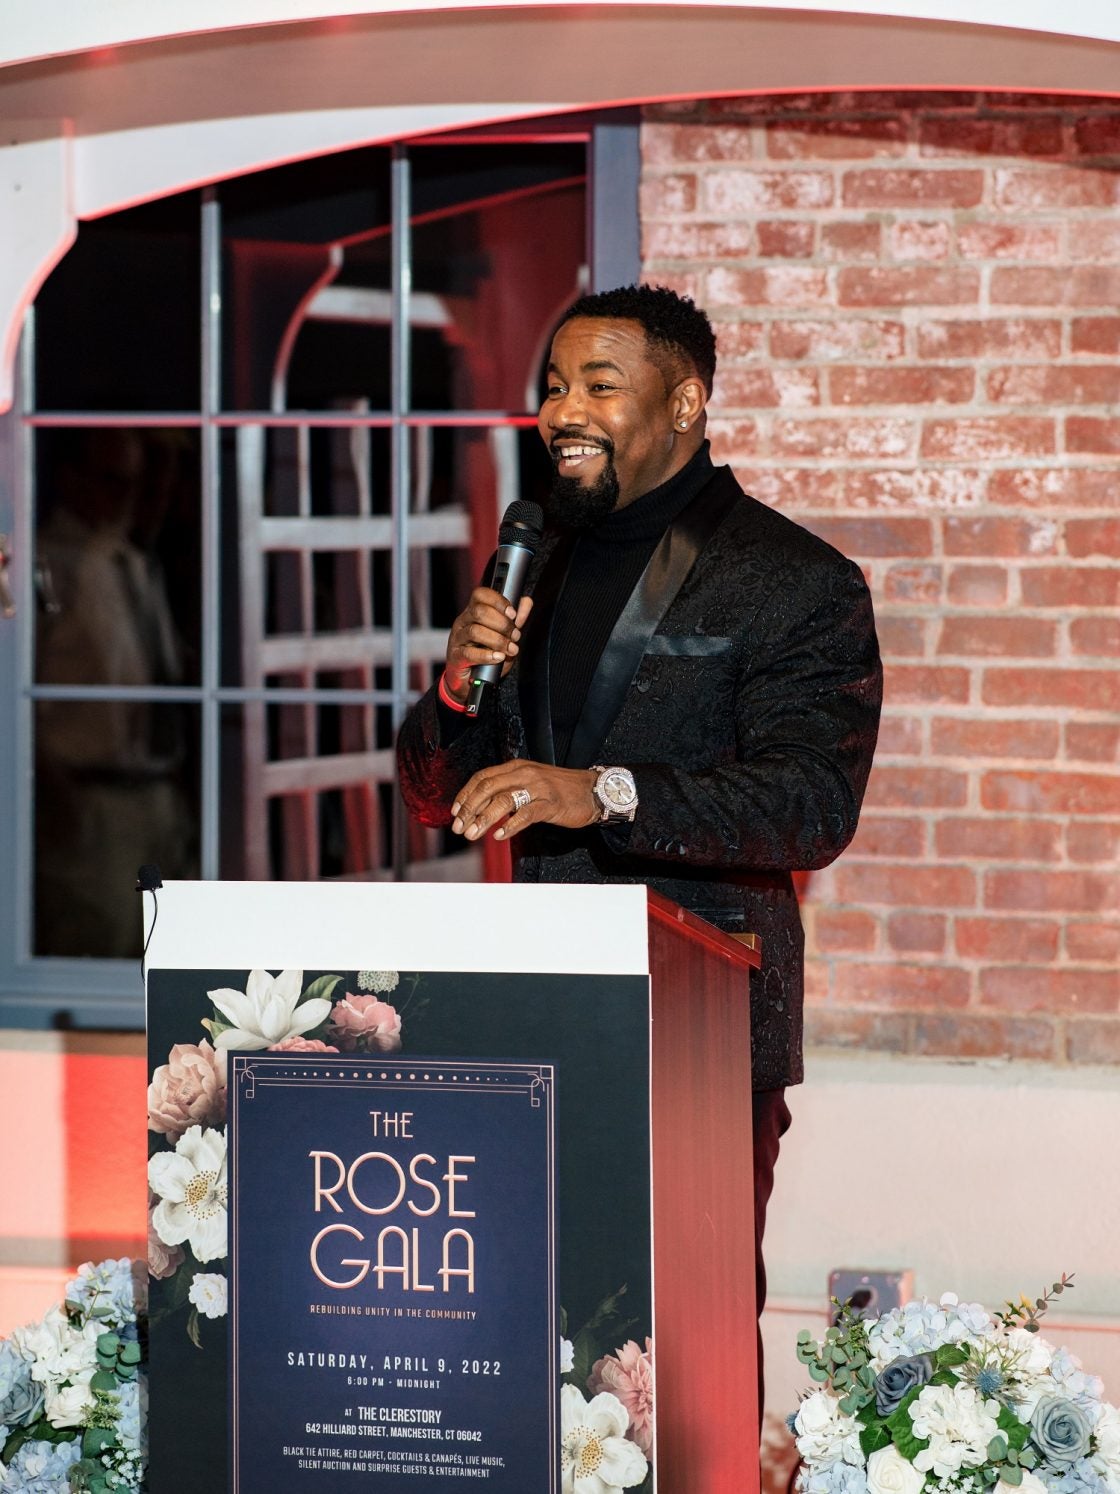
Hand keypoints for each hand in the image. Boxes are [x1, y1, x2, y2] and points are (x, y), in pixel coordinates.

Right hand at [442, 588, 533, 703]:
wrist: (469, 679)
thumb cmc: (486, 654)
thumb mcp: (504, 635)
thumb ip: (515, 619)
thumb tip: (526, 601)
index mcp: (473, 612)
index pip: (481, 595)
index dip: (498, 601)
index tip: (513, 614)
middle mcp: (463, 622)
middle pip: (479, 612)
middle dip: (502, 624)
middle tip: (515, 636)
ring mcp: (457, 639)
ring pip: (475, 631)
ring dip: (498, 640)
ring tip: (510, 649)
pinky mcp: (455, 657)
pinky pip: (469, 653)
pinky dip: (487, 655)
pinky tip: (498, 658)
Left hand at [451, 760, 599, 841]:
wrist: (592, 790)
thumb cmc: (560, 789)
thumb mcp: (530, 783)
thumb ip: (507, 791)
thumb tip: (481, 808)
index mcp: (516, 767)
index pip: (482, 777)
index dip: (465, 794)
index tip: (454, 811)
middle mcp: (524, 774)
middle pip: (488, 787)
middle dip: (469, 808)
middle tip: (459, 827)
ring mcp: (538, 788)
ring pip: (503, 800)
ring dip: (484, 818)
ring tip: (473, 833)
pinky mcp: (551, 803)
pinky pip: (526, 814)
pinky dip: (511, 825)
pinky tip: (500, 835)